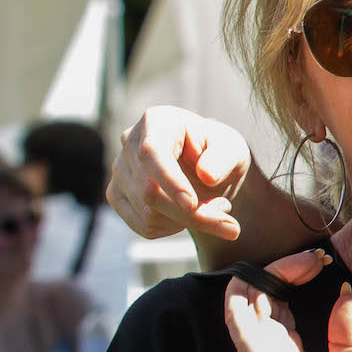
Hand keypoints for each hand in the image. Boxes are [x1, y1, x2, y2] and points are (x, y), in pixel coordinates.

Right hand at [109, 106, 252, 240]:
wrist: (206, 164)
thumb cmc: (219, 152)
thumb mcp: (233, 150)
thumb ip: (224, 159)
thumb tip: (207, 175)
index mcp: (157, 122)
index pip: (151, 153)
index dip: (170, 181)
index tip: (192, 204)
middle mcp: (129, 143)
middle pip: (149, 191)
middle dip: (192, 214)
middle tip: (229, 221)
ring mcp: (119, 171)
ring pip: (148, 214)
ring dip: (188, 222)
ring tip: (212, 208)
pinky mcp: (117, 196)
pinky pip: (144, 227)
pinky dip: (174, 229)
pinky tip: (189, 215)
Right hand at [223, 249, 351, 351]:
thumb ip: (346, 331)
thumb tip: (345, 293)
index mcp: (288, 346)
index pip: (285, 299)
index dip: (300, 276)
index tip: (325, 263)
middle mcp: (269, 340)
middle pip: (270, 288)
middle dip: (292, 265)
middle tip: (318, 256)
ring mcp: (256, 341)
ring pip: (253, 287)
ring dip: (279, 267)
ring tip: (309, 260)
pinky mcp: (249, 345)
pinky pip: (238, 303)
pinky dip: (251, 280)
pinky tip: (282, 268)